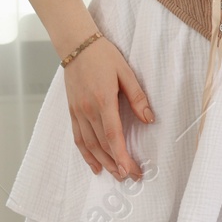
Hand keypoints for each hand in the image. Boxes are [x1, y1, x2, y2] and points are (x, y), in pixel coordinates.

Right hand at [61, 31, 153, 180]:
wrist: (76, 45)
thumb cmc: (103, 56)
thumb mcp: (126, 72)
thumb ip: (137, 97)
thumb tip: (149, 119)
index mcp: (103, 100)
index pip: (113, 135)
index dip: (122, 155)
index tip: (131, 170)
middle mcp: (88, 110)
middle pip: (102, 144)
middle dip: (116, 163)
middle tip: (130, 176)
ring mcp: (77, 112)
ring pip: (89, 145)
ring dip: (102, 162)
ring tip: (115, 175)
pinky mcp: (72, 111)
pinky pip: (78, 137)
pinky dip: (85, 154)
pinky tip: (94, 164)